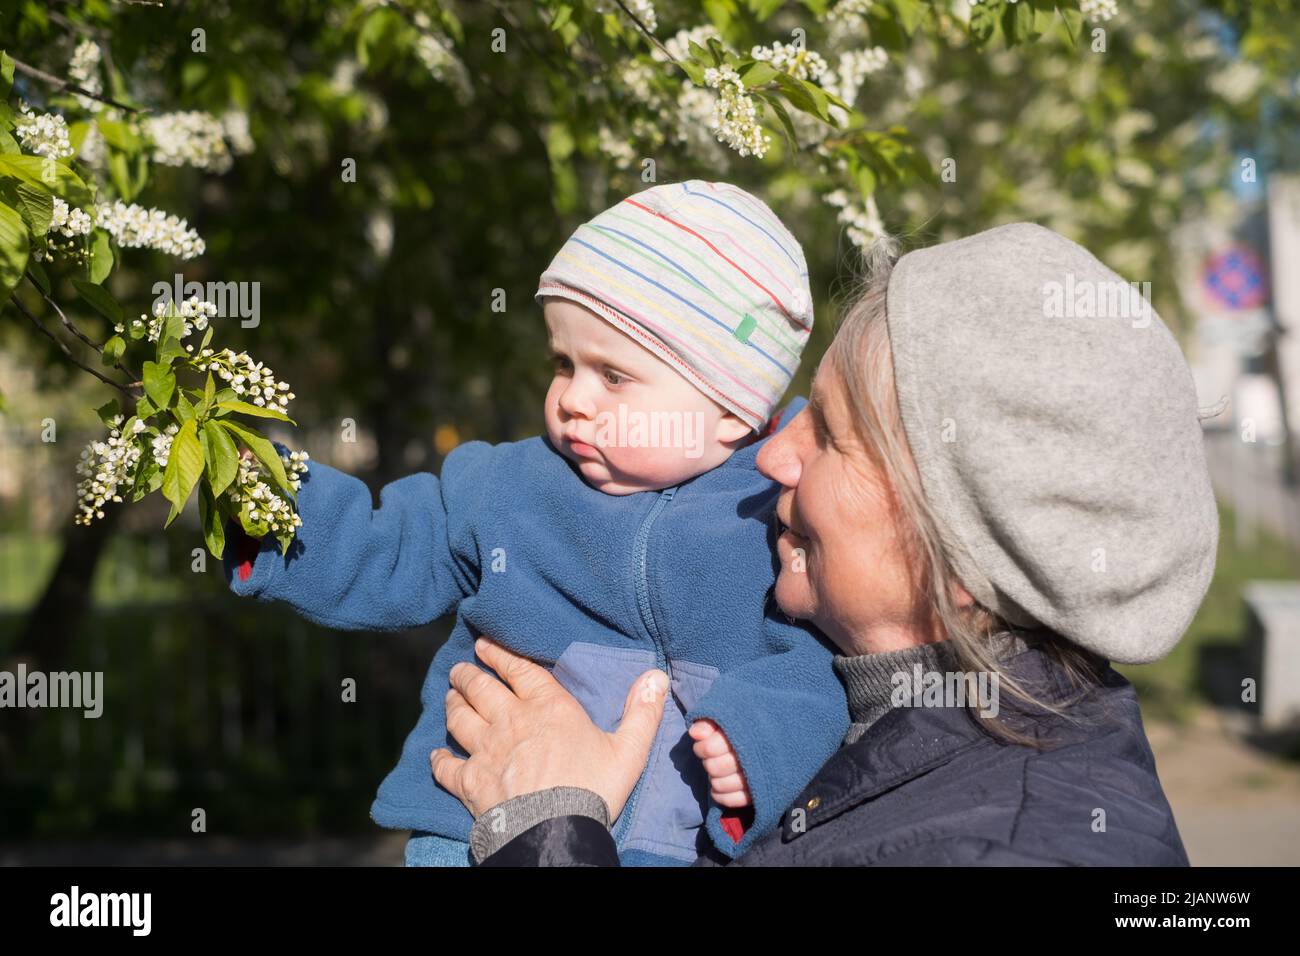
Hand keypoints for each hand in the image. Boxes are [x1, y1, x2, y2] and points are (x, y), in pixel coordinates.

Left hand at [431, 636, 670, 821]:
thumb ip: (642, 712)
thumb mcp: (629, 750)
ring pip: (459, 718)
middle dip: (467, 674)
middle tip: (459, 668)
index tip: (484, 645)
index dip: (499, 655)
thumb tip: (656, 676)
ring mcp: (486, 751)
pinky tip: (436, 755)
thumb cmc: (593, 789)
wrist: (555, 833)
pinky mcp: (470, 781)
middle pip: (480, 688)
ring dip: (452, 704)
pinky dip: (438, 759)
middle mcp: (511, 721)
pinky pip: (445, 766)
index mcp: (548, 707)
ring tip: (449, 697)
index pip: (518, 670)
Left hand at [689, 719, 751, 808]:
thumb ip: (710, 722)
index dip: (701, 747)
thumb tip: (695, 733)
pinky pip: (734, 800)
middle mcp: (753, 758)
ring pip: (722, 785)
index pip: (711, 748)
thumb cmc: (747, 727)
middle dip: (709, 762)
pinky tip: (720, 786)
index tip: (703, 743)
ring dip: (715, 779)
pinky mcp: (760, 794)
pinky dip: (722, 796)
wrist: (776, 737)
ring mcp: (758, 778)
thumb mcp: (729, 717)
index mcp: (746, 735)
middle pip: (715, 768)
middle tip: (714, 757)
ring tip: (720, 770)